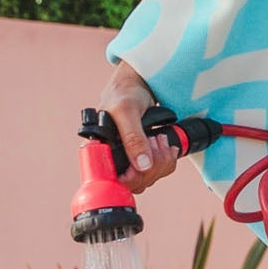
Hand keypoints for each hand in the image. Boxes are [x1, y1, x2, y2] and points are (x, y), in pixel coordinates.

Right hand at [96, 60, 175, 193]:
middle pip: (135, 183)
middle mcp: (111, 158)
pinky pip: (156, 171)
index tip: (144, 162)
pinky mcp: (141, 158)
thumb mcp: (127, 112)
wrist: (137, 85)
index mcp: (100, 150)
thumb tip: (142, 165)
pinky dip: (167, 160)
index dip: (132, 177)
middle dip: (153, 165)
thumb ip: (133, 138)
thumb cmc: (124, 93)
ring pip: (148, 178)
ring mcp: (127, 160)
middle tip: (156, 140)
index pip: (113, 181)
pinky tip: (166, 146)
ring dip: (162, 161)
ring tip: (160, 138)